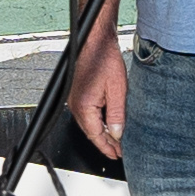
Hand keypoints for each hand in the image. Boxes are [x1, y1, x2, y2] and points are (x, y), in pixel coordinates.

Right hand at [70, 23, 130, 159]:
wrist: (95, 40)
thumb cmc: (103, 58)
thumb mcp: (117, 89)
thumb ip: (117, 114)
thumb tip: (117, 133)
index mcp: (84, 106)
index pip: (96, 136)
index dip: (107, 148)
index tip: (118, 155)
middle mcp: (76, 105)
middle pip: (91, 132)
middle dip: (106, 143)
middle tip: (119, 151)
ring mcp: (75, 100)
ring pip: (89, 124)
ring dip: (102, 133)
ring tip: (117, 140)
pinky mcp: (78, 94)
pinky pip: (88, 114)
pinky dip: (99, 122)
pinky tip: (109, 123)